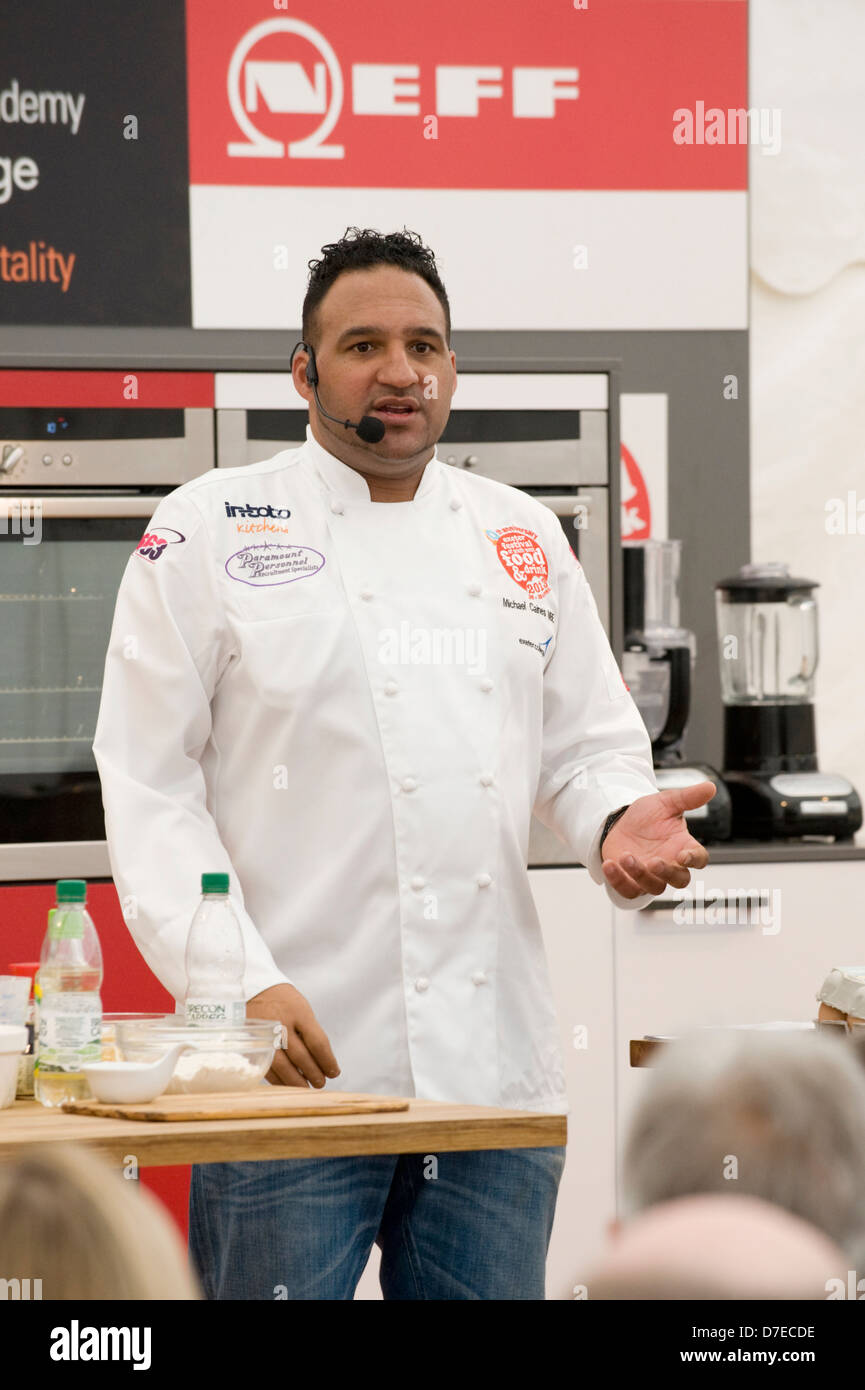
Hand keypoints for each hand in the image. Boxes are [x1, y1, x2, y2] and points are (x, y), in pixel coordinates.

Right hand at [246, 982, 339, 1087]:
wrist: (253, 987)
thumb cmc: (283, 1000)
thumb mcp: (301, 1008)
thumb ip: (310, 1032)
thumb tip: (322, 1061)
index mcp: (299, 1012)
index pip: (318, 1043)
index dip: (328, 1061)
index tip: (334, 1072)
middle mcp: (282, 1024)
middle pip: (302, 1057)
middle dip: (314, 1074)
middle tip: (321, 1083)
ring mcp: (265, 1035)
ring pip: (284, 1066)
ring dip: (297, 1082)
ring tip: (306, 1087)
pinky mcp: (253, 1044)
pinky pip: (267, 1067)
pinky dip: (279, 1080)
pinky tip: (287, 1084)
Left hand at [601, 781, 713, 899]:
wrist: (619, 822)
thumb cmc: (646, 816)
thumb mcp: (665, 802)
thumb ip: (688, 797)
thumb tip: (710, 786)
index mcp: (683, 847)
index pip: (699, 858)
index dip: (694, 860)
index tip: (684, 855)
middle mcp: (670, 865)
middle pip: (679, 880)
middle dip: (667, 873)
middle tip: (654, 862)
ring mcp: (651, 876)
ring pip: (653, 887)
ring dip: (640, 875)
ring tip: (626, 856)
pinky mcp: (630, 882)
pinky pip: (628, 891)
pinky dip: (619, 881)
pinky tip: (610, 865)